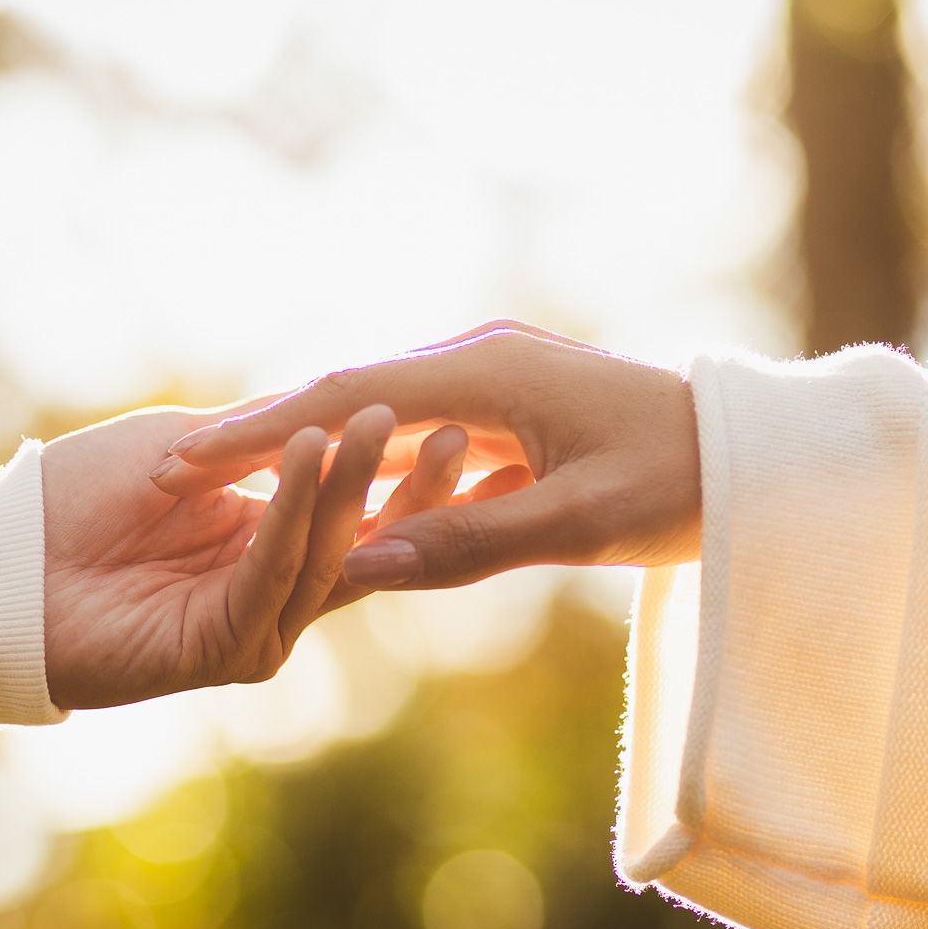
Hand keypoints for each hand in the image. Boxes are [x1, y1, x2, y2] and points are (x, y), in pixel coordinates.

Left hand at [39, 401, 466, 708]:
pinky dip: (293, 512)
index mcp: (267, 542)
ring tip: (381, 423)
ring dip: (354, 486)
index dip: (398, 467)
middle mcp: (272, 590)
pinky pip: (272, 571)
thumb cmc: (77, 497)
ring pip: (325, 558)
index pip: (354, 510)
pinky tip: (309, 453)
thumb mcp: (186, 445)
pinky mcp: (226, 652)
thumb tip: (336, 408)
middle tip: (454, 429)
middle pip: (361, 541)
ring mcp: (255, 626)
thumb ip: (260, 437)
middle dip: (406, 484)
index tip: (447, 414)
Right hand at [148, 322, 701, 589]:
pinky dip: (357, 458)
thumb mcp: (575, 524)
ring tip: (221, 480)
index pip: (347, 400)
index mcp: (487, 375)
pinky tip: (320, 491)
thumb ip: (465, 542)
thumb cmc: (678, 485)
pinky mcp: (505, 407)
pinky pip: (411, 431)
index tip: (186, 463)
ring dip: (303, 445)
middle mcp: (478, 361)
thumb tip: (357, 567)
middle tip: (173, 469)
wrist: (754, 456)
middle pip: (344, 396)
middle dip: (260, 432)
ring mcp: (491, 379)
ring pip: (373, 414)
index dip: (262, 433)